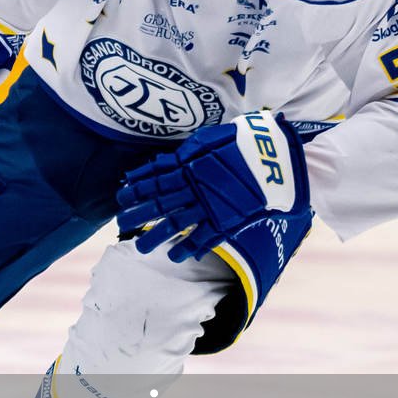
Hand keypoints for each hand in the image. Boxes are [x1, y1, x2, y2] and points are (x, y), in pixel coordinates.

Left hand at [116, 109, 309, 262]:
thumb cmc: (242, 142)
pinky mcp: (227, 219)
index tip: (121, 197)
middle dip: (138, 215)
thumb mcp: (210, 139)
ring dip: (156, 237)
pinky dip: (189, 248)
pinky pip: (204, 237)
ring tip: (141, 248)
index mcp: (189, 166)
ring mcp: (210, 205)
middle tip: (120, 224)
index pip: (155, 179)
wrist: (276, 156)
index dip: (136, 189)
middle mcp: (195, 187)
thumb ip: (186, 152)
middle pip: (159, 204)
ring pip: (176, 224)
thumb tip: (164, 161)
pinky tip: (175, 257)